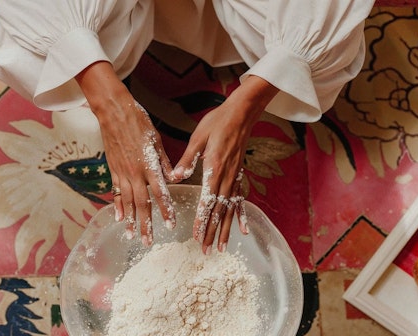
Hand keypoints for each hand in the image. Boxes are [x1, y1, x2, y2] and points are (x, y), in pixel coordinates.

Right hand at [76, 61, 174, 245]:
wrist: (113, 112)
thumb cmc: (138, 122)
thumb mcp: (156, 140)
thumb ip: (163, 162)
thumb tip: (174, 178)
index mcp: (149, 165)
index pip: (160, 194)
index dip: (165, 211)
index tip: (170, 226)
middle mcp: (135, 173)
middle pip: (142, 204)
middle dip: (146, 224)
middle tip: (148, 242)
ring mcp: (122, 173)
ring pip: (127, 202)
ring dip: (131, 221)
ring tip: (132, 236)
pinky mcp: (113, 169)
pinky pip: (116, 192)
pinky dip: (118, 206)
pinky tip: (119, 218)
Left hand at [171, 75, 278, 253]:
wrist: (241, 113)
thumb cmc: (217, 122)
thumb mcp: (198, 138)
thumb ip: (187, 159)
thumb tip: (174, 177)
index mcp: (214, 169)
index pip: (207, 200)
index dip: (203, 220)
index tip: (197, 236)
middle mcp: (227, 177)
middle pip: (219, 211)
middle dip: (212, 232)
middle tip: (206, 251)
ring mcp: (235, 178)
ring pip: (230, 210)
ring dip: (226, 230)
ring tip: (223, 248)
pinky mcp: (239, 176)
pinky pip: (240, 200)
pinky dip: (241, 217)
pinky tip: (243, 230)